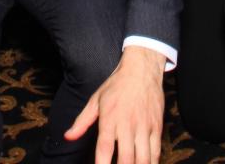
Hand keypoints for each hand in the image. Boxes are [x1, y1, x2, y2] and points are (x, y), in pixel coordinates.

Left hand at [65, 46, 165, 163]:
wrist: (141, 69)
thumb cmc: (116, 85)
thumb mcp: (96, 100)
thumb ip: (82, 121)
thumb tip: (68, 136)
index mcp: (110, 118)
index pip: (105, 148)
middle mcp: (127, 124)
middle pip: (126, 158)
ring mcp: (144, 126)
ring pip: (144, 158)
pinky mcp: (156, 126)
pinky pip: (156, 152)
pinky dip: (151, 163)